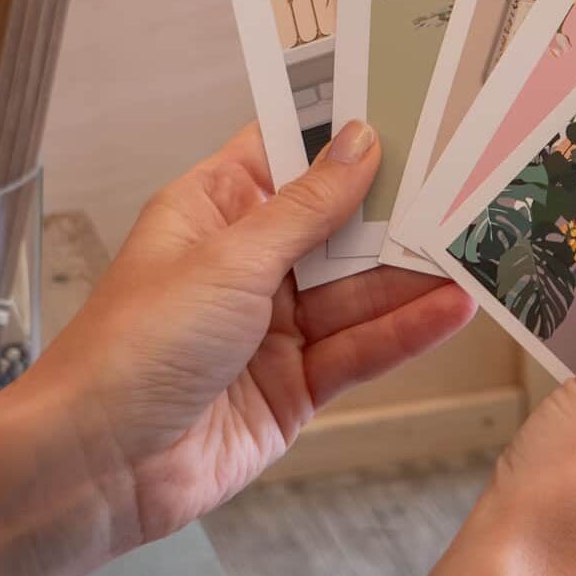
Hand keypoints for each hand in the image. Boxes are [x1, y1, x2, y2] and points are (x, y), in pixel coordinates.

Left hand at [0, 122, 473, 575]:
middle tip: (469, 181)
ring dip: (412, 274)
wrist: (96, 467)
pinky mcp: (293, 389)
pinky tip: (452, 308)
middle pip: (334, 228)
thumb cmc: (137, 345)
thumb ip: (307, 208)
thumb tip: (361, 141)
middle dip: (395, 209)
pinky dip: (404, 331)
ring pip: (356, 293)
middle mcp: (243, 265)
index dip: (342, 134)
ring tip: (479, 245)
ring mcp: (270, 329)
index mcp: (211, 212)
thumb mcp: (229, 259)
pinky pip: (358, 351)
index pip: (286, 156)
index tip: (410, 108)